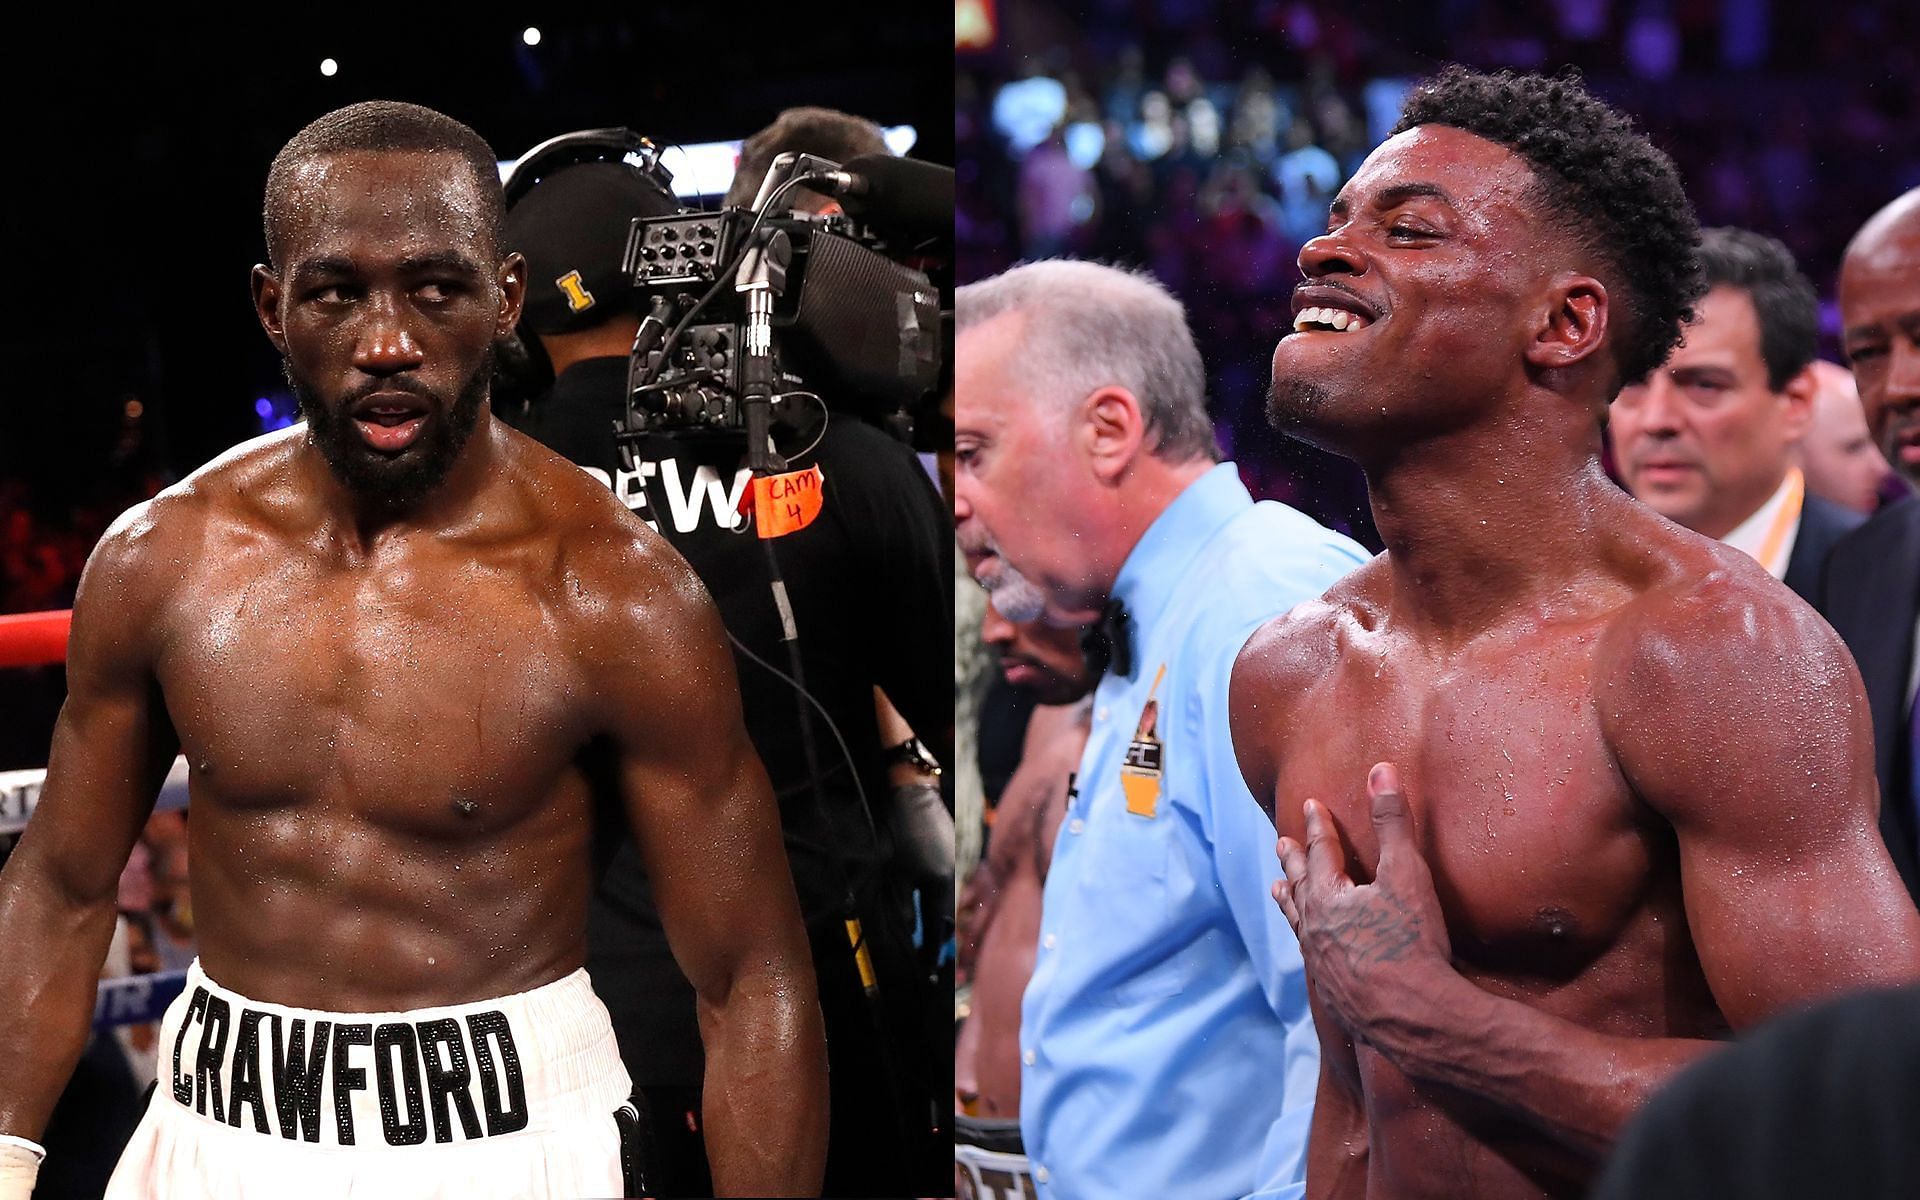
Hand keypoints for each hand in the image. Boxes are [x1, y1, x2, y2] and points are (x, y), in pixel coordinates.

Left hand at [1274, 762, 1451, 1035]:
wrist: (1414, 1018)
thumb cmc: (1412, 943)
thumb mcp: (1406, 873)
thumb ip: (1392, 821)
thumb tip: (1380, 769)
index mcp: (1328, 898)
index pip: (1320, 851)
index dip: (1318, 827)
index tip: (1311, 807)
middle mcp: (1314, 930)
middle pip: (1300, 886)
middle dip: (1293, 861)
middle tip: (1281, 844)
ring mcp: (1320, 965)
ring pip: (1297, 924)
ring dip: (1289, 901)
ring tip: (1278, 889)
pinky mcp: (1333, 995)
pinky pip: (1312, 959)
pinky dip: (1306, 942)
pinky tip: (1311, 949)